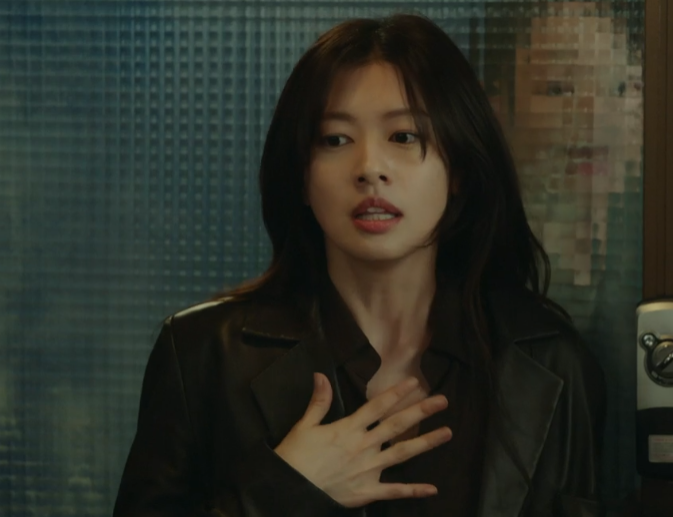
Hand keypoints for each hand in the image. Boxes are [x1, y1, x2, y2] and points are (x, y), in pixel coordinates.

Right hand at [273, 372, 451, 507]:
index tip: (414, 382)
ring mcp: (369, 470)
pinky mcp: (368, 491)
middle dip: (420, 412)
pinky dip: (413, 491)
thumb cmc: (296, 457)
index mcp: (349, 429)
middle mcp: (364, 446)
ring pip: (402, 453)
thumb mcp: (304, 426)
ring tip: (447, 433)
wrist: (290, 491)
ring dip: (426, 443)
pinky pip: (394, 491)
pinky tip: (432, 489)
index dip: (396, 393)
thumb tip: (321, 375)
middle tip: (442, 401)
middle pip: (396, 425)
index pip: (377, 406)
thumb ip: (319, 401)